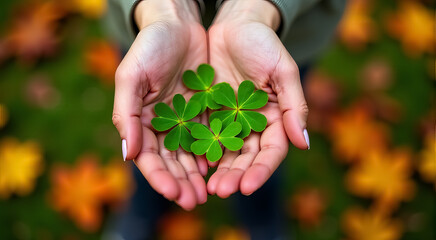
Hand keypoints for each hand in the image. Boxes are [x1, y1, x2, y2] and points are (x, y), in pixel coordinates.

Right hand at [112, 0, 207, 209]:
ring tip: (209, 192)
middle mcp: (162, 126)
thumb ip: (126, 114)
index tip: (172, 192)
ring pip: (190, 155)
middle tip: (194, 201)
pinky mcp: (203, 112)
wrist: (177, 24)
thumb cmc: (149, 47)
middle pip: (171, 162)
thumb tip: (127, 154)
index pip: (148, 157)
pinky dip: (213, 154)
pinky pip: (209, 137)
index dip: (159, 177)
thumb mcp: (132, 76)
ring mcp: (184, 121)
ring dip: (197, 175)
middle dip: (181, 182)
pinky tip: (220, 167)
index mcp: (140, 121)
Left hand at [206, 0, 309, 197]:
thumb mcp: (282, 70)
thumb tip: (304, 142)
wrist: (235, 25)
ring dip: (217, 171)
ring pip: (225, 153)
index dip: (261, 171)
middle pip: (246, 158)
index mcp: (275, 118)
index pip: (271, 152)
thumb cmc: (264, 43)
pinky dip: (200, 152)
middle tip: (220, 191)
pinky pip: (205, 137)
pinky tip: (192, 165)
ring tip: (206, 188)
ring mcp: (231, 121)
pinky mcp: (210, 114)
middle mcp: (253, 125)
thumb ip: (293, 105)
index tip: (247, 187)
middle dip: (235, 176)